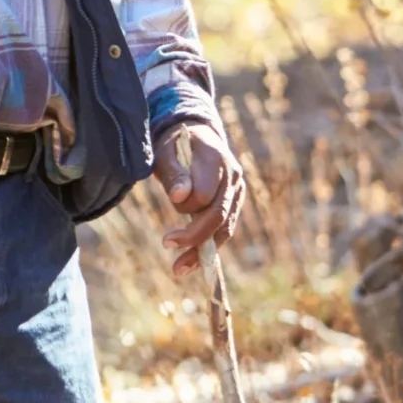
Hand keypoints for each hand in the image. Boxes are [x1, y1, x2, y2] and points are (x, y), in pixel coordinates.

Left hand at [158, 119, 245, 277]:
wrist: (196, 133)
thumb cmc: (175, 141)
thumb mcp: (165, 149)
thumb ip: (173, 172)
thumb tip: (180, 198)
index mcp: (216, 158)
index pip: (205, 194)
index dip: (185, 204)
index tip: (170, 201)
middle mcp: (232, 175)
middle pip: (218, 214)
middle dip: (194, 236)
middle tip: (167, 244)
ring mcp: (237, 190)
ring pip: (224, 227)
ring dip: (201, 250)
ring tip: (178, 269)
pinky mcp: (234, 202)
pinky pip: (224, 229)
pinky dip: (208, 246)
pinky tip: (191, 263)